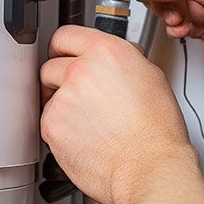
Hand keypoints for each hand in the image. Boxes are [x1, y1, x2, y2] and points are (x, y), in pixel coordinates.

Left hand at [40, 25, 199, 203]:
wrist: (149, 168)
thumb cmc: (156, 131)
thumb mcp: (150, 77)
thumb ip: (121, 61)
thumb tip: (110, 60)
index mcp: (106, 52)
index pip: (66, 35)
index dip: (64, 48)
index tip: (63, 54)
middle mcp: (81, 70)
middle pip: (51, 64)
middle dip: (60, 77)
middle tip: (78, 94)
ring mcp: (63, 98)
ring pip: (47, 94)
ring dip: (60, 103)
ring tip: (87, 120)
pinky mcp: (51, 125)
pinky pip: (47, 119)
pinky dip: (59, 127)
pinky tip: (83, 134)